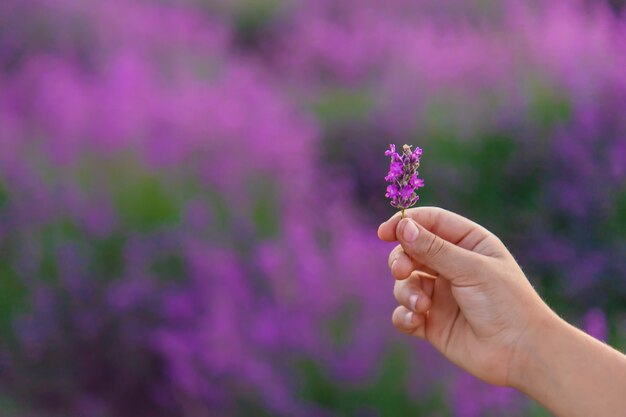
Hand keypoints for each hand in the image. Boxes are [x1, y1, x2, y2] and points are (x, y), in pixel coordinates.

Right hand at [378, 207, 553, 385]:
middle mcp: (452, 265)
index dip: (406, 223)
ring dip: (405, 292)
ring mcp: (440, 294)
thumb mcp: (470, 269)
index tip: (385, 232)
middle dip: (401, 259)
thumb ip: (434, 248)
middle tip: (401, 270)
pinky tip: (415, 321)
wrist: (522, 353)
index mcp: (468, 243)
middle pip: (410, 250)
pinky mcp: (432, 322)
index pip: (430, 222)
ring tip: (421, 306)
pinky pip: (404, 313)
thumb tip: (402, 226)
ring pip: (404, 282)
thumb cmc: (506, 303)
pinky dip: (404, 315)